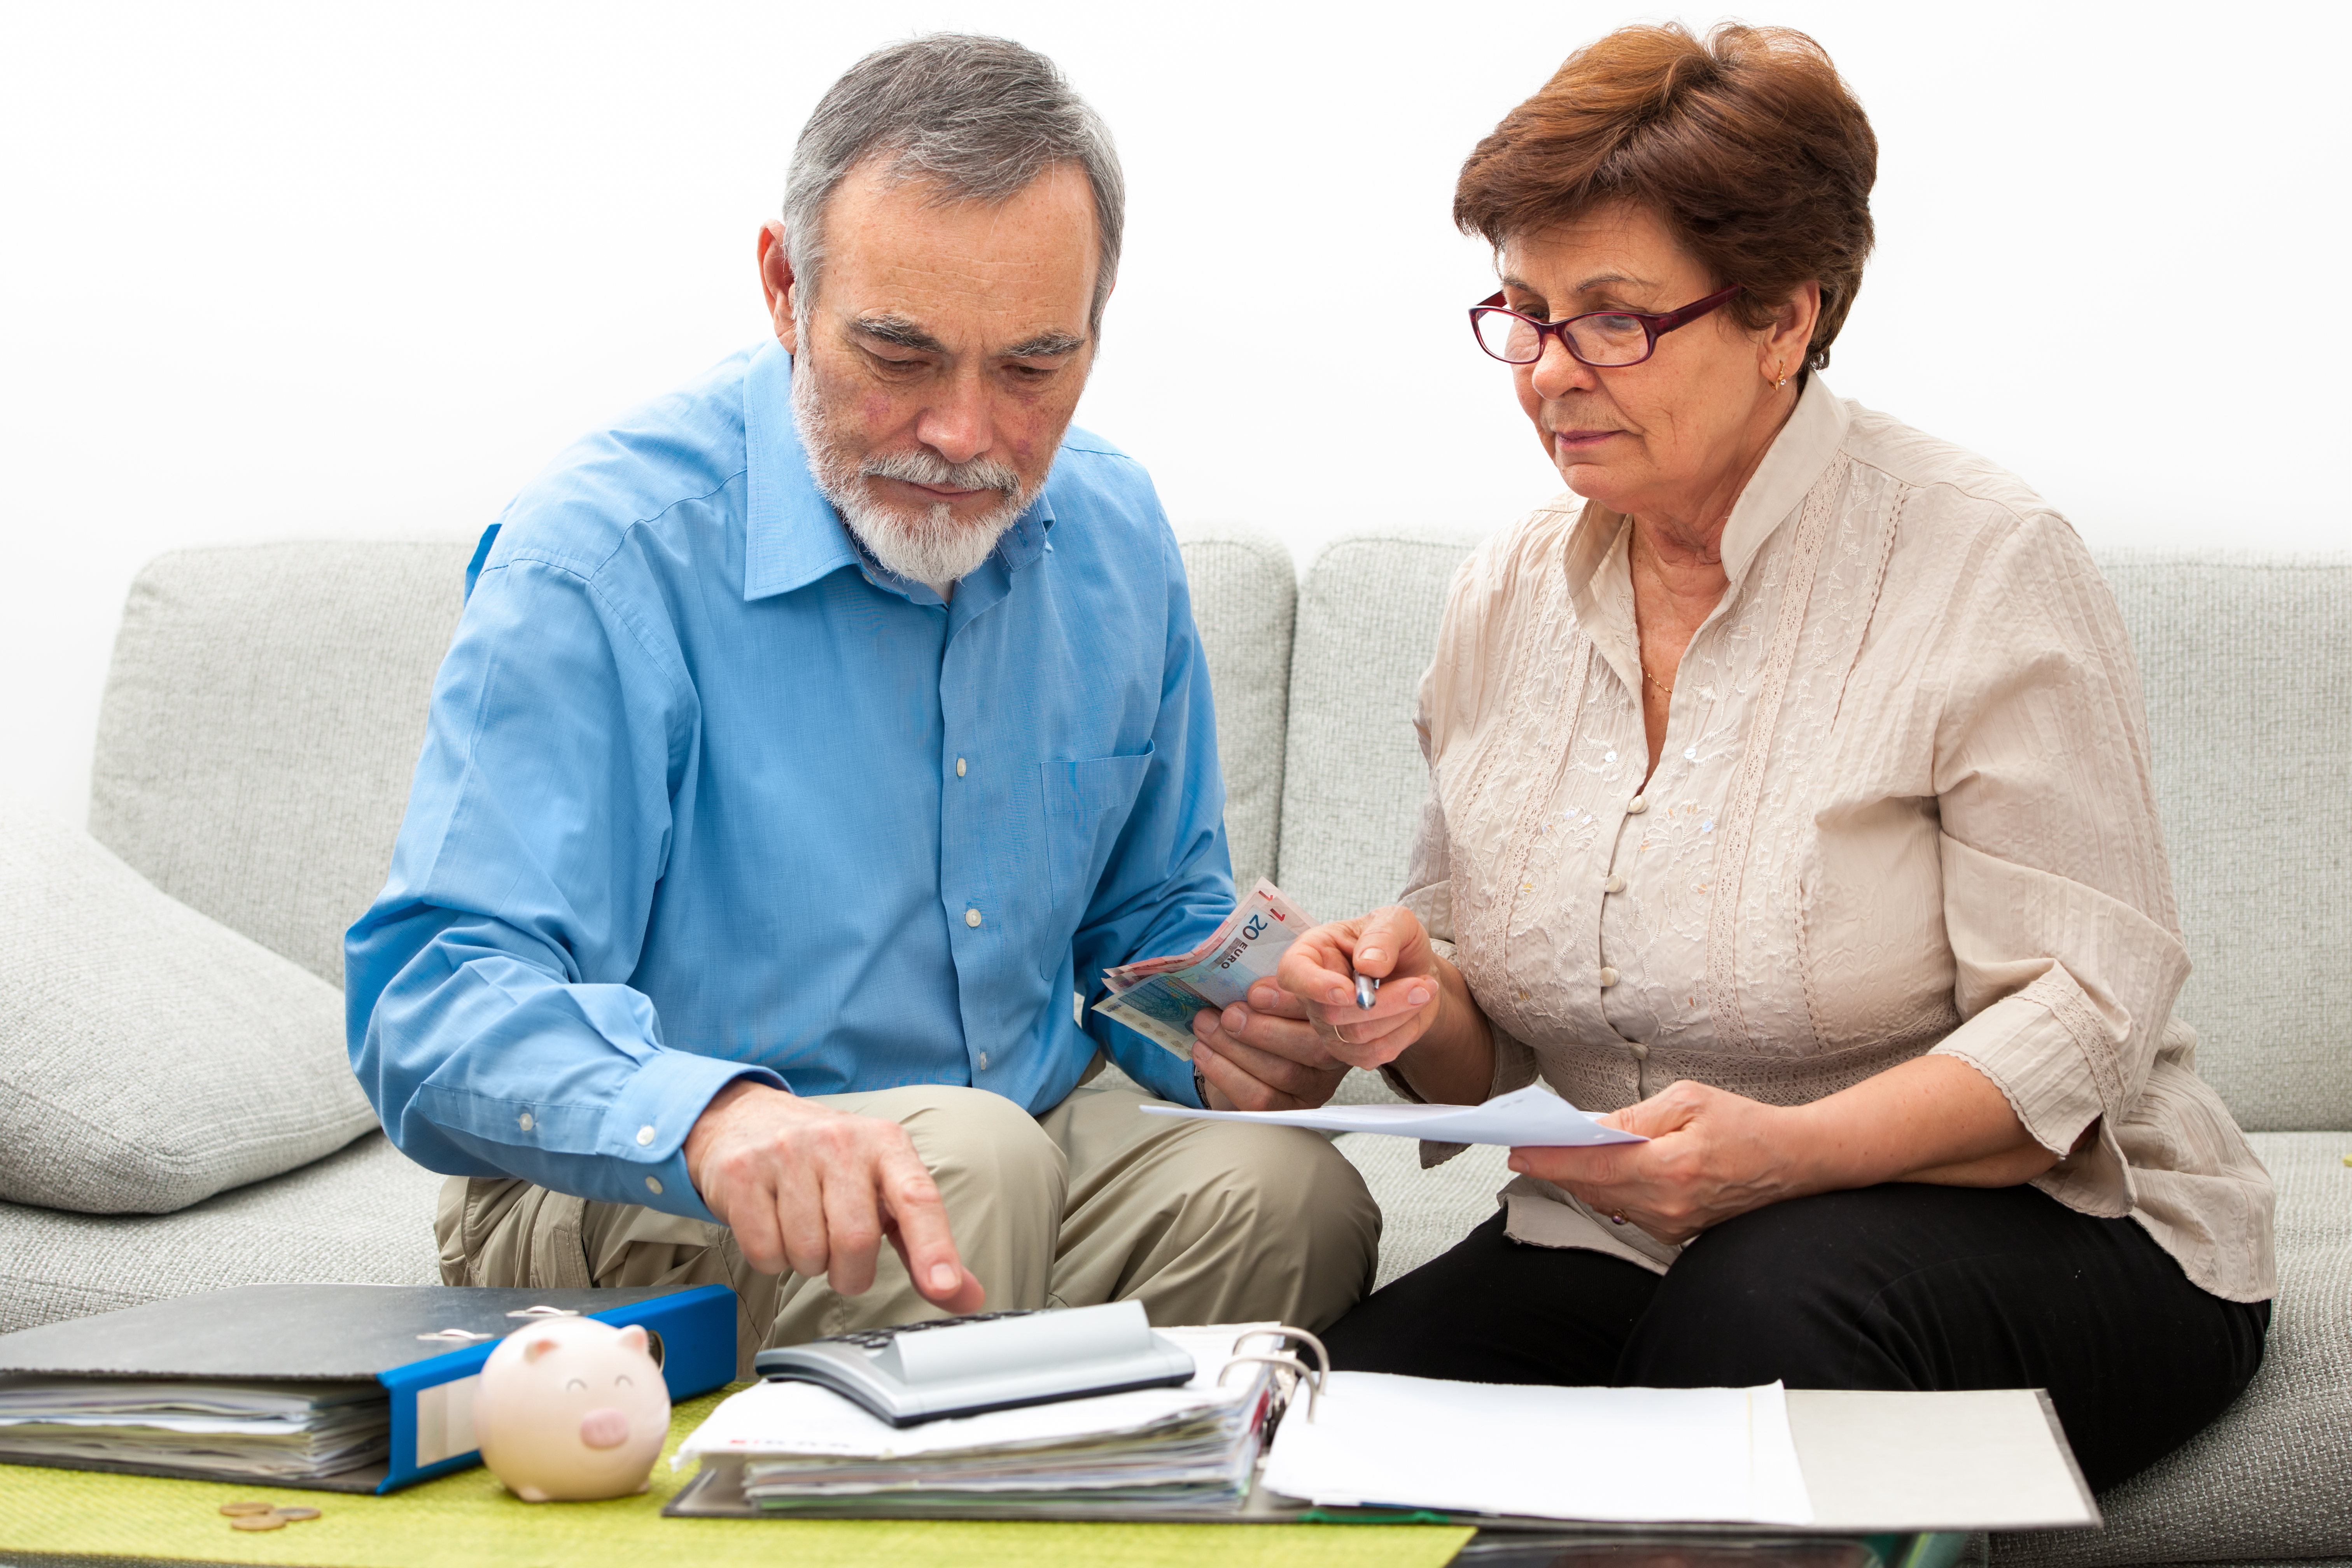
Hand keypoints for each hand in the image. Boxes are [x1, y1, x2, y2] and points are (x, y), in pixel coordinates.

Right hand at [683, 1081, 985, 1311]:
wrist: (748, 1120)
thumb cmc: (827, 1162)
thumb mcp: (882, 1186)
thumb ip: (923, 1240)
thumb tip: (965, 1295)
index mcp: (885, 1143)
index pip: (917, 1197)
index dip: (934, 1248)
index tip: (944, 1287)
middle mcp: (839, 1141)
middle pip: (857, 1240)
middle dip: (851, 1272)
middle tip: (842, 1257)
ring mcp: (787, 1153)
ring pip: (807, 1253)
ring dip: (809, 1263)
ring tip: (806, 1230)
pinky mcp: (741, 1174)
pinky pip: (764, 1252)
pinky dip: (772, 1258)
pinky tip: (774, 1226)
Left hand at [1188, 984, 1349, 1110]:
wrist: (1240, 1041)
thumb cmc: (1261, 1005)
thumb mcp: (1272, 981)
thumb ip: (1276, 974)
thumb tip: (1250, 965)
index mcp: (1338, 1017)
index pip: (1325, 1012)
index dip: (1291, 1002)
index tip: (1255, 992)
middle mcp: (1335, 1057)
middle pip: (1310, 1047)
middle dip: (1261, 1029)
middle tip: (1228, 1014)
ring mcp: (1314, 1088)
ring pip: (1283, 1073)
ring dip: (1236, 1048)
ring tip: (1205, 1026)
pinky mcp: (1286, 1110)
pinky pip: (1259, 1098)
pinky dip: (1225, 1073)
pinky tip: (1203, 1052)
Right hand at [1272, 906, 1443, 1070]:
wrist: (1417, 971)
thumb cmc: (1397, 942)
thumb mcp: (1397, 922)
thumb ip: (1383, 935)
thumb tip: (1368, 965)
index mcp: (1312, 952)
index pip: (1292, 973)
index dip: (1314, 985)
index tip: (1348, 991)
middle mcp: (1313, 993)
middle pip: (1331, 1012)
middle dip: (1384, 1001)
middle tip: (1421, 984)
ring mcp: (1328, 1026)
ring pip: (1356, 1036)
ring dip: (1400, 1014)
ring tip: (1423, 990)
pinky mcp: (1349, 1049)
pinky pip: (1371, 1055)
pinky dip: (1402, 1035)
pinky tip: (1412, 1013)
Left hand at [1505, 1080, 1803, 1244]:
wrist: (1793, 1162)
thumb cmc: (1745, 1125)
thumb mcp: (1689, 1101)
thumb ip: (1635, 1117)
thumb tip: (1591, 1128)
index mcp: (1671, 1169)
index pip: (1594, 1166)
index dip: (1550, 1159)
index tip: (1518, 1150)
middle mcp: (1668, 1206)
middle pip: (1592, 1187)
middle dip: (1555, 1167)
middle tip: (1522, 1148)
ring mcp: (1672, 1225)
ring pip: (1605, 1200)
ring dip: (1578, 1178)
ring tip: (1549, 1154)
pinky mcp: (1675, 1232)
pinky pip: (1626, 1209)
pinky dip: (1606, 1188)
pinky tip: (1593, 1170)